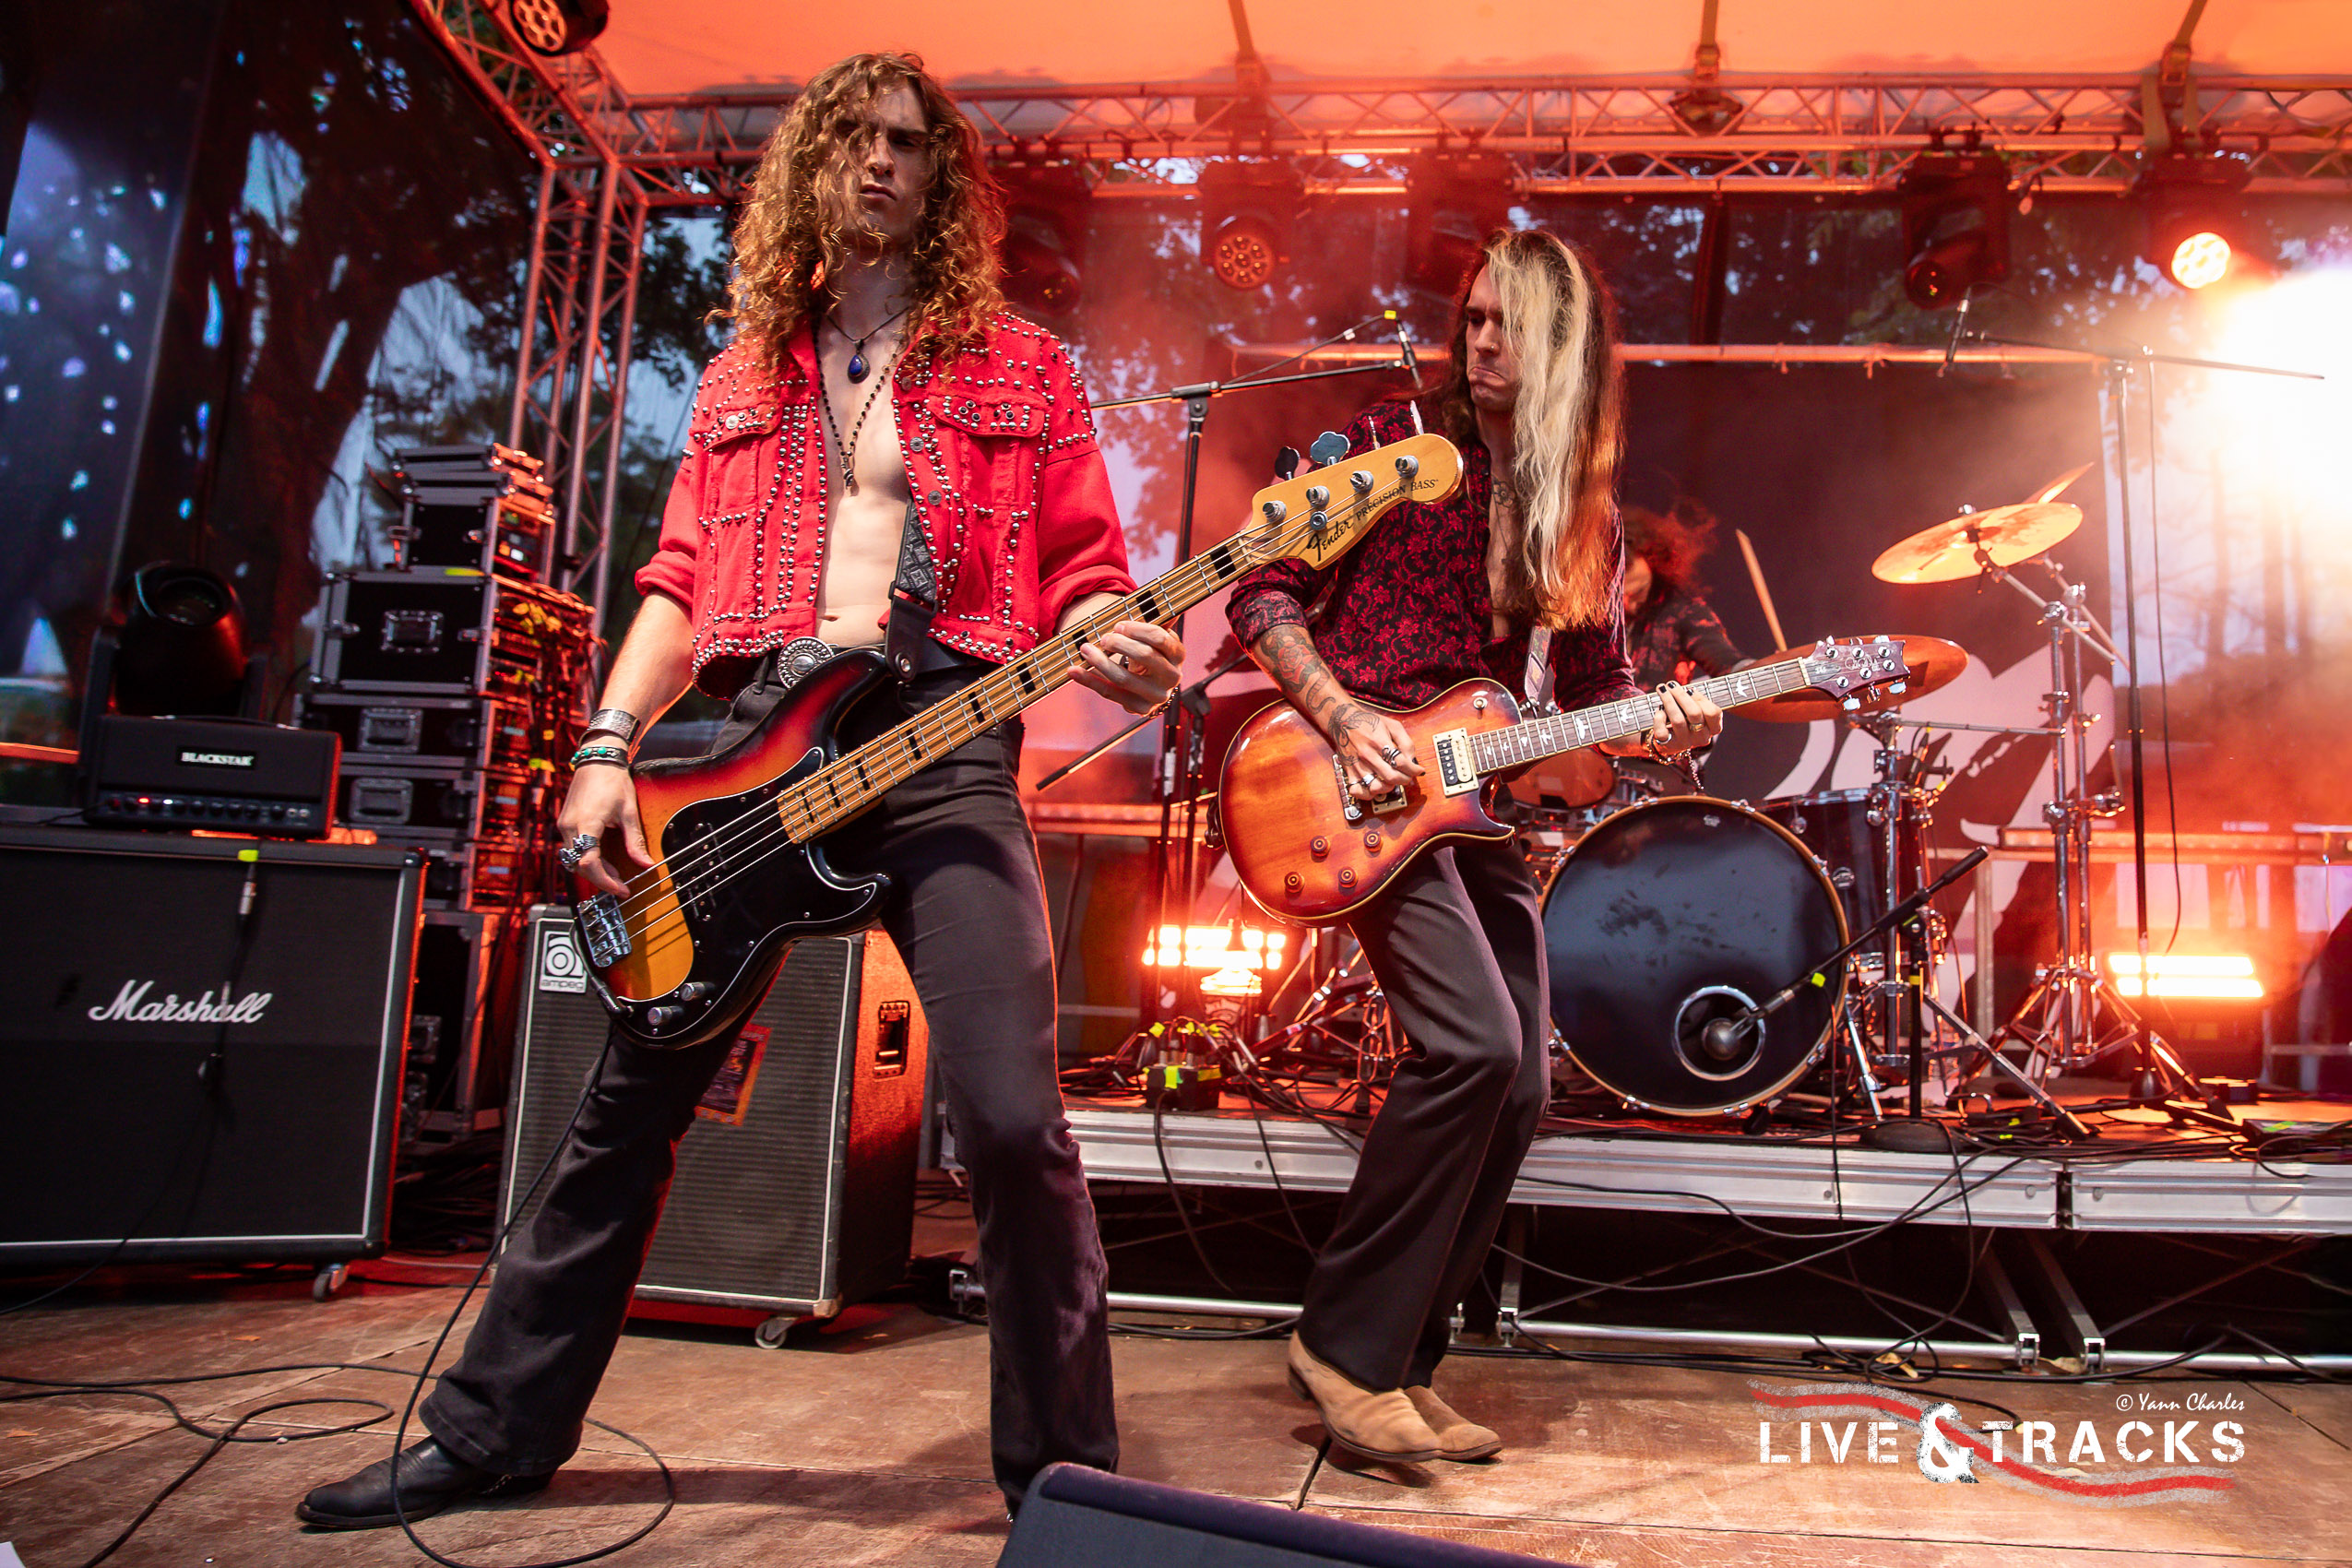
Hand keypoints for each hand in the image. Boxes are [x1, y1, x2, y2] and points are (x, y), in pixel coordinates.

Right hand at [557, 763, 651, 898]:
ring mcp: (564, 824)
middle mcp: (569, 827)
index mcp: (585, 825)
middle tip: (620, 885)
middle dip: (600, 879)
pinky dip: (587, 857)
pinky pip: (573, 848)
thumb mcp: (628, 812)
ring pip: (574, 859)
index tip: (621, 889)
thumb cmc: (613, 780)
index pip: (590, 865)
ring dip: (593, 870)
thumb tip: (645, 863)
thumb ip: (635, 841)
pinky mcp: (565, 822)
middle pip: (579, 866)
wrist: (598, 759)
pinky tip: (603, 858)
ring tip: (615, 873)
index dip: (606, 882)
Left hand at [1068, 618, 1184, 716]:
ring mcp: (1155, 696)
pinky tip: (1073, 671)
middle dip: (1119, 644)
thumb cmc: (1151, 652)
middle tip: (1104, 638)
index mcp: (1178, 655)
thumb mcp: (1157, 636)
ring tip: (1084, 648)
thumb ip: (1159, 619)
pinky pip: (1109, 693)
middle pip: (1144, 656)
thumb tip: (1166, 594)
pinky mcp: (1137, 708)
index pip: (1159, 638)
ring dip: (1099, 661)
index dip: (1136, 629)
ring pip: (1123, 677)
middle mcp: (1171, 677)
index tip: (1118, 625)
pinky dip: (1089, 681)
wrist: (1150, 684)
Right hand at [1331, 698, 1423, 801]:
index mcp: (1379, 742)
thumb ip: (1405, 742)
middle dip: (1405, 779)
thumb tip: (1412, 760)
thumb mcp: (1392, 725)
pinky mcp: (1349, 771)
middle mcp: (1368, 755)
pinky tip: (1375, 787)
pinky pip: (1358, 791)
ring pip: (1376, 787)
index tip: (1419, 770)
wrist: (1343, 721)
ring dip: (1389, 787)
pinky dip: (1368, 794)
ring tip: (1392, 781)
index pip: (1401, 762)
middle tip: (1407, 776)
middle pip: (1392, 777)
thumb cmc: (1369, 722)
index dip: (1414, 769)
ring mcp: (1357, 765)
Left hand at [1645, 680, 1722, 757]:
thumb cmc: (1686, 719)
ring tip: (1662, 689)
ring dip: (1668, 701)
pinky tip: (1659, 709)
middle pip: (1694, 713)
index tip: (1689, 689)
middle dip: (1681, 695)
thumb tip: (1681, 689)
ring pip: (1678, 720)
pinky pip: (1662, 731)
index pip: (1713, 712)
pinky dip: (1659, 718)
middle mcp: (1701, 737)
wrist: (1672, 741)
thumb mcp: (1696, 711)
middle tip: (1671, 685)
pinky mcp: (1670, 745)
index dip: (1700, 698)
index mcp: (1713, 728)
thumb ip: (1695, 701)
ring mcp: (1686, 742)